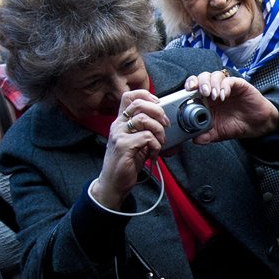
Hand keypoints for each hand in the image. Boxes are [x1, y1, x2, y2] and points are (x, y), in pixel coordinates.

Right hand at [90, 90, 168, 208]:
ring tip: (159, 143)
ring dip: (159, 131)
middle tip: (165, 124)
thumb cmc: (127, 163)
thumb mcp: (137, 142)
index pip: (129, 96)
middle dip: (158, 112)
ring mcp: (119, 135)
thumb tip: (163, 119)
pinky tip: (153, 154)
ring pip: (144, 119)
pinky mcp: (124, 146)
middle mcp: (118, 125)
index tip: (158, 105)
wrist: (113, 183)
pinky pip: (147, 137)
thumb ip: (145, 129)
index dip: (145, 95)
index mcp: (121, 122)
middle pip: (138, 104)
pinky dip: (156, 146)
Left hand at [183, 71, 278, 142]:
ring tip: (214, 96)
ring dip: (212, 83)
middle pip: (202, 77)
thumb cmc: (236, 125)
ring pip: (215, 75)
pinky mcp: (239, 85)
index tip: (186, 93)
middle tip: (202, 93)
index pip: (194, 87)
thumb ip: (207, 135)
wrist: (257, 126)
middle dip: (199, 82)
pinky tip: (224, 96)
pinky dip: (225, 86)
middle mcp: (215, 91)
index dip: (189, 86)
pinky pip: (229, 80)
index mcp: (206, 100)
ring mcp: (227, 87)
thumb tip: (195, 140)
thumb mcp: (219, 133)